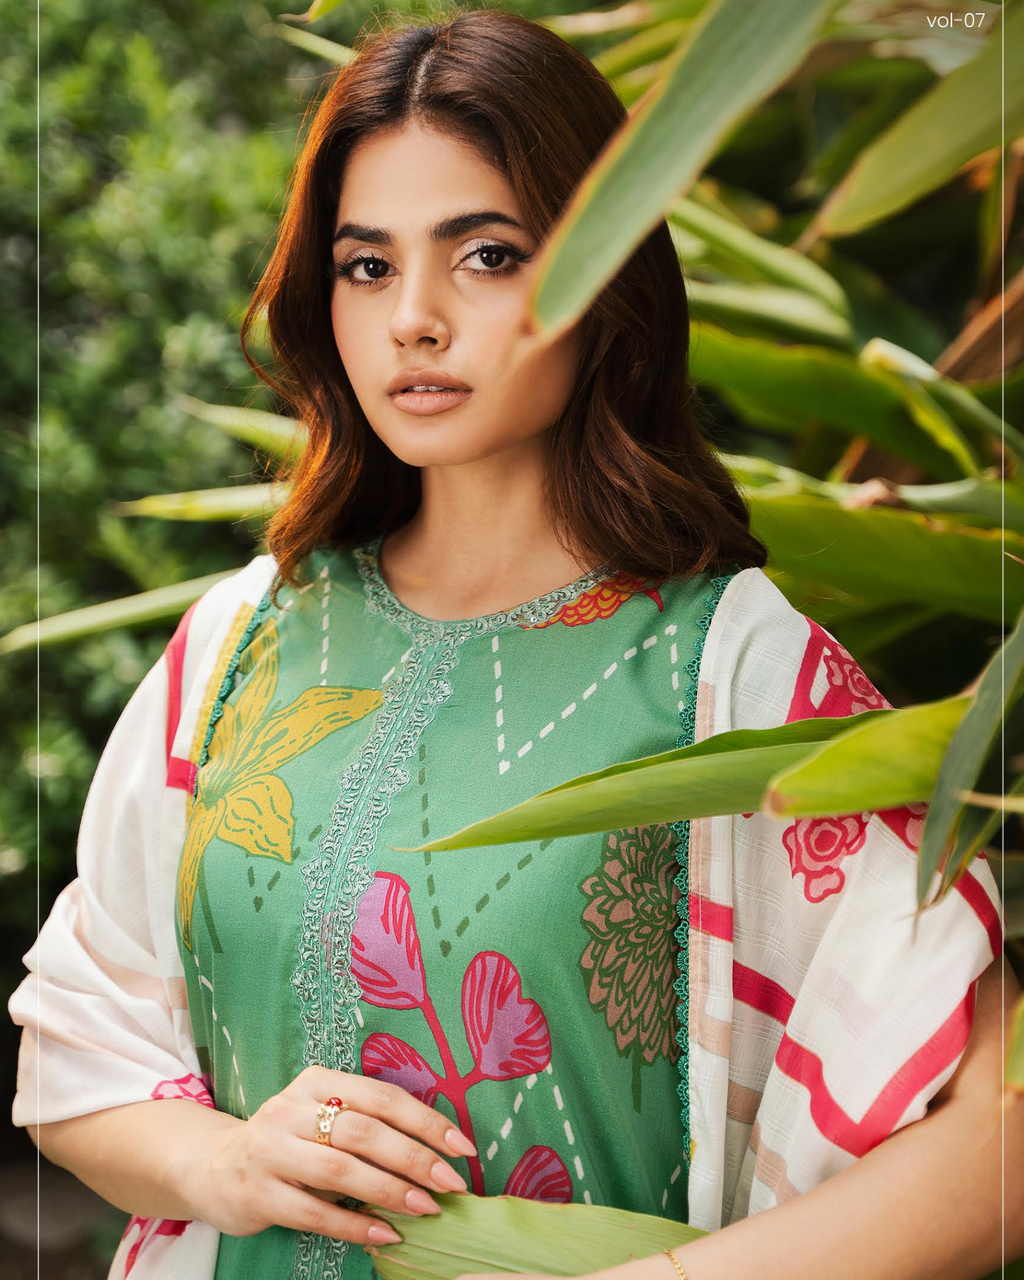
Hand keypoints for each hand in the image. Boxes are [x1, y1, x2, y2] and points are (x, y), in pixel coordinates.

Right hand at [186, 1066, 476, 1243]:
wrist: (216, 1168)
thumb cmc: (289, 1141)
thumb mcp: (322, 1116)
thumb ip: (368, 1122)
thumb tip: (438, 1149)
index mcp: (316, 1082)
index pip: (381, 1096)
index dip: (426, 1120)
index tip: (461, 1147)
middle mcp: (290, 1109)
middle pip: (364, 1132)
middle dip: (414, 1158)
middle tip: (451, 1184)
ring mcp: (270, 1151)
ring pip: (341, 1170)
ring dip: (390, 1191)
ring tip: (427, 1209)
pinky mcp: (258, 1193)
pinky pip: (315, 1212)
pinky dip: (356, 1226)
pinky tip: (387, 1234)